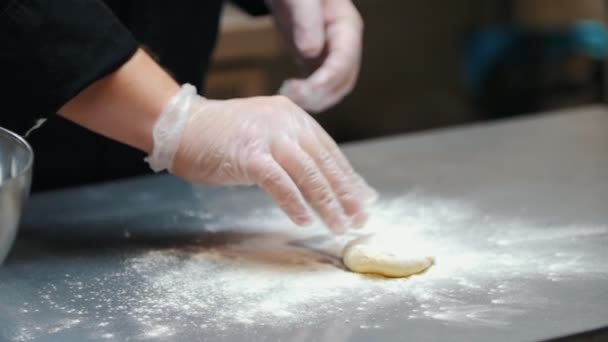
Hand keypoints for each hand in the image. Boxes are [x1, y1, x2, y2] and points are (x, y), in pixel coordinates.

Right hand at [151, 86, 376, 232]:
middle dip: (345, 193)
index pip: (329, 150)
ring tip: (339, 225)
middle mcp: (285, 121)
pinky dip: (294, 203)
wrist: (181, 126)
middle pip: (324, 162)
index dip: (348, 177)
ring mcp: (267, 136)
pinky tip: (304, 220)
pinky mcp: (249, 154)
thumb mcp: (266, 136)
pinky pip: (279, 182)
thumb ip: (294, 152)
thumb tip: (325, 182)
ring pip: (307, 173)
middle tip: (360, 218)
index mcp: (293, 116)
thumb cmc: (222, 137)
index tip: (364, 200)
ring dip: (326, 203)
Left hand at [270, 0, 362, 112]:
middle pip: (343, 81)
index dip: (326, 80)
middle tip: (291, 98)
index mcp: (347, 27)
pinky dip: (307, 97)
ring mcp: (334, 57)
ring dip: (313, 100)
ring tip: (287, 97)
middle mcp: (346, 46)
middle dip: (319, 95)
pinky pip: (319, 88)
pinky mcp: (319, 64)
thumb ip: (307, 20)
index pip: (344, 62)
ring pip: (333, 90)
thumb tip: (310, 52)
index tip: (303, 92)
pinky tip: (288, 95)